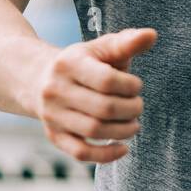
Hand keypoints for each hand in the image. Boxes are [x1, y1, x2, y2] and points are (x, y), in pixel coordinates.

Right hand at [32, 27, 156, 162]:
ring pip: (94, 131)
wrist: (38, 78)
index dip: (130, 86)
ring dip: (123, 131)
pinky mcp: (54, 136)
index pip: (106, 80)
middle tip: (138, 106)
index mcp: (69, 64)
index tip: (136, 86)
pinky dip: (105, 155)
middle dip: (130, 110)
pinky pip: (81, 153)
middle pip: (103, 108)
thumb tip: (152, 35)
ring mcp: (53, 115)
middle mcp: (56, 90)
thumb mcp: (100, 48)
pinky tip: (123, 148)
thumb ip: (127, 43)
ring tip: (133, 124)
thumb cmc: (82, 62)